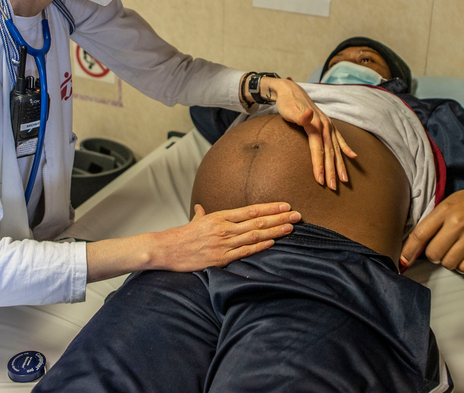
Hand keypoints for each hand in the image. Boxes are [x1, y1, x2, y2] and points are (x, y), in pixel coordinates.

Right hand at [152, 202, 300, 271]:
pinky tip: (273, 243)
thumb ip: (201, 215)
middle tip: (298, 215)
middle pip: (258, 221)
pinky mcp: (220, 258)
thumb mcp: (193, 221)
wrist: (165, 249)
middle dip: (280, 218)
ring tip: (291, 227)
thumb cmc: (180, 236)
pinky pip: (245, 252)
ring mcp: (223, 243)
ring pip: (255, 235)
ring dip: (276, 231)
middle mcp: (224, 228)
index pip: (251, 210)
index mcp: (219, 216)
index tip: (285, 205)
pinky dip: (260, 247)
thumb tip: (200, 208)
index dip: (270, 208)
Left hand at [264, 77, 356, 189]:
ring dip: (341, 165)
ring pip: (336, 149)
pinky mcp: (328, 125)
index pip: (318, 150)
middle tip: (334, 188)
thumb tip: (308, 116)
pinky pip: (340, 139)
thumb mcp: (288, 109)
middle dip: (332, 171)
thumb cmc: (286, 103)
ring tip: (345, 180)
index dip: (320, 166)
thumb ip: (299, 115)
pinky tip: (353, 157)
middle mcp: (325, 126)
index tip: (321, 181)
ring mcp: (328, 125)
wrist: (290, 90)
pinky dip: (347, 148)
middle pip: (329, 152)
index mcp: (315, 125)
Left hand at [399, 184, 463, 273]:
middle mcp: (458, 223)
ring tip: (454, 250)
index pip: (420, 234)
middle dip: (433, 255)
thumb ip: (432, 221)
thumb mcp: (448, 203)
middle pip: (433, 253)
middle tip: (440, 247)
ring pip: (448, 263)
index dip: (408, 251)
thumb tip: (413, 246)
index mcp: (445, 210)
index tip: (403, 261)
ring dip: (447, 261)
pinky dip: (462, 267)